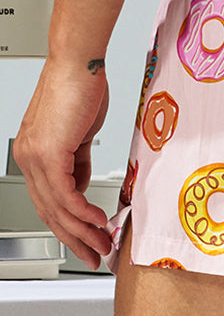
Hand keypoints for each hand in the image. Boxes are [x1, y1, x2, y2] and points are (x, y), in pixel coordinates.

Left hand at [12, 56, 112, 271]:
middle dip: (76, 238)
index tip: (87, 238)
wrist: (79, 63)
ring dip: (83, 230)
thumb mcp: (80, 134)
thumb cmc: (81, 87)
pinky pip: (66, 194)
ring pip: (58, 208)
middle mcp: (28, 158)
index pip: (47, 201)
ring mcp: (35, 157)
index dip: (68, 224)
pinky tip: (98, 220)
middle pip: (50, 211)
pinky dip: (84, 211)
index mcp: (33, 154)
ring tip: (103, 242)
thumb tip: (82, 186)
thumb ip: (78, 162)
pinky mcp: (49, 153)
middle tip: (95, 252)